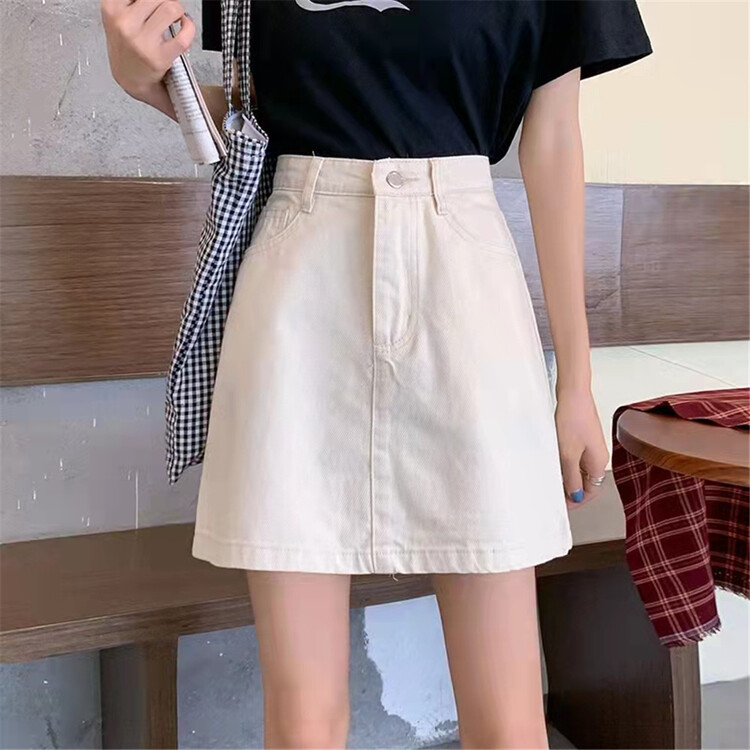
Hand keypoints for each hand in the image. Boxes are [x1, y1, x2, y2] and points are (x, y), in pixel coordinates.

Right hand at [101, 0, 194, 102]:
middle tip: (168, 8)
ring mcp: (142, 41)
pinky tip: (185, 26)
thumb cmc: (128, 46)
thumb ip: (133, 1)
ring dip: (178, 10)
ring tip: (175, 17)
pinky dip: (190, 27)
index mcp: (112, 8)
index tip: (156, 2)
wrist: (131, 78)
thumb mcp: (119, 16)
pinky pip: (183, 35)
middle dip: (167, 0)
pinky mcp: (159, 57)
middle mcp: (124, 23)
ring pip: (170, 8)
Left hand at [554, 385, 609, 507]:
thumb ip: (571, 477)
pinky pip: (576, 458)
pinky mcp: (582, 437)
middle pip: (587, 482)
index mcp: (599, 463)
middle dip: (571, 490)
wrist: (573, 393)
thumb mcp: (568, 454)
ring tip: (552, 480)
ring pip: (580, 470)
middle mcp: (598, 456)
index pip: (591, 491)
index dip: (577, 501)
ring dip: (567, 477)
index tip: (562, 506)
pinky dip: (566, 464)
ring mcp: (590, 446)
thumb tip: (576, 496)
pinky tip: (554, 464)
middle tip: (554, 495)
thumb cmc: (573, 419)